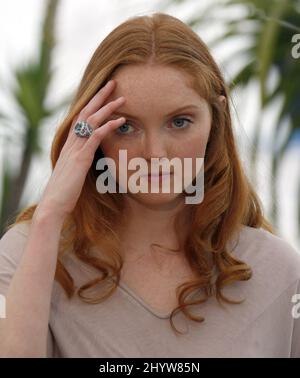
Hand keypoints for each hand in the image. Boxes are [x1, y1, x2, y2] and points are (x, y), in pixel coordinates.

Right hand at [36, 79, 124, 219]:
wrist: (53, 205)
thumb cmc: (64, 191)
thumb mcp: (74, 172)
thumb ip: (81, 160)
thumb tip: (90, 156)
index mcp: (70, 144)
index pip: (81, 118)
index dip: (92, 104)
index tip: (104, 94)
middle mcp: (71, 143)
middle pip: (85, 112)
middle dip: (100, 97)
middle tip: (113, 83)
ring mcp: (75, 149)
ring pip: (91, 121)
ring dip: (107, 108)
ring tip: (122, 98)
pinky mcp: (80, 158)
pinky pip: (95, 137)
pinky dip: (108, 127)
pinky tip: (120, 121)